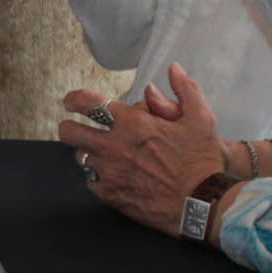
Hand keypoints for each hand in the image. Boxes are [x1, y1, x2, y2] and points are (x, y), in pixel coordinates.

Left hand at [62, 65, 225, 233]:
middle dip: (69, 126)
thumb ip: (186, 89)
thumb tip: (174, 68)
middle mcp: (114, 147)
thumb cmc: (202, 159)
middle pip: (70, 133)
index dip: (74, 99)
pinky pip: (91, 182)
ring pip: (80, 158)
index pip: (87, 103)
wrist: (202, 203)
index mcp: (132, 123)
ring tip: (99, 152)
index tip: (72, 101)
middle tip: (75, 127)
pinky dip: (97, 177)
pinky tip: (109, 175)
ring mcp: (110, 173)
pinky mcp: (112, 196)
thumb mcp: (201, 118)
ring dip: (87, 152)